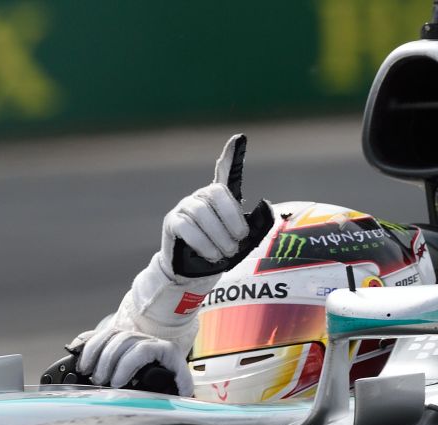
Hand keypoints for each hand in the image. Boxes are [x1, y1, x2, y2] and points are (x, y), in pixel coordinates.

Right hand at [75, 328, 193, 395]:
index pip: (142, 350)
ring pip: (111, 335)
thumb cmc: (172, 378)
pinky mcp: (120, 337)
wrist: (168, 364)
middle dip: (108, 363)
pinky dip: (89, 345)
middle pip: (123, 341)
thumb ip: (181, 386)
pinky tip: (83, 360)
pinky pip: (101, 334)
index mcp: (165, 349)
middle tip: (100, 382)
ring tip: (88, 373)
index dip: (126, 365)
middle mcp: (148, 339)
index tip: (117, 383)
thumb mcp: (179, 382)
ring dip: (95, 354)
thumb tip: (185, 394)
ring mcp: (133, 336)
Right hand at [159, 134, 250, 276]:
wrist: (196, 274)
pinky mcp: (172, 223)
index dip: (232, 156)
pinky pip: (187, 227)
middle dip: (232, 218)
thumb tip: (264, 204)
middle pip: (216, 194)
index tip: (240, 138)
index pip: (226, 172)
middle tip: (240, 240)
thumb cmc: (222, 252)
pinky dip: (203, 242)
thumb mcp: (244, 240)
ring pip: (201, 213)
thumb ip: (257, 223)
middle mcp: (202, 197)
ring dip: (218, 235)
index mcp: (221, 198)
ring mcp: (185, 208)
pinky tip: (213, 254)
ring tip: (227, 252)